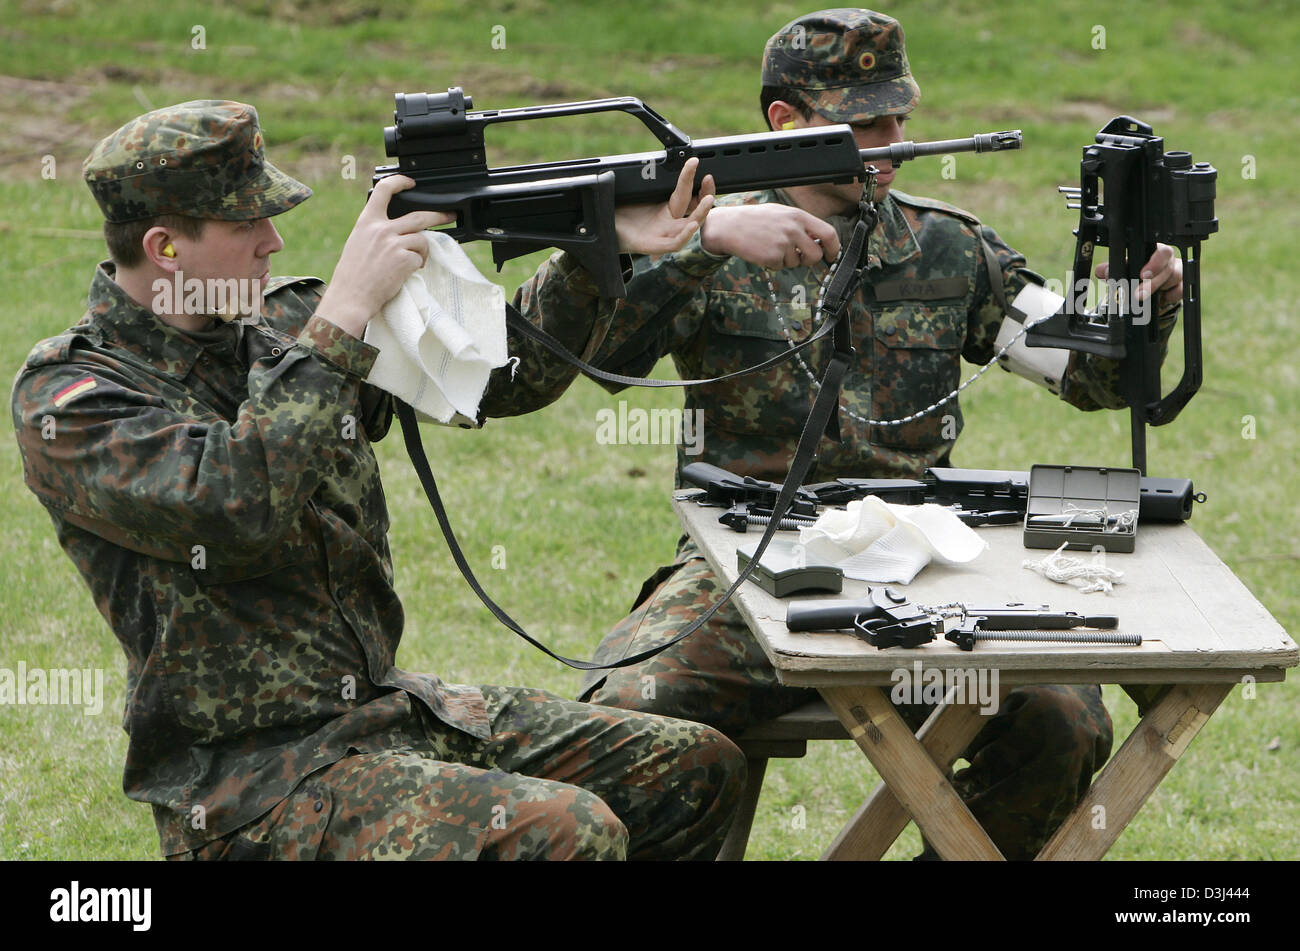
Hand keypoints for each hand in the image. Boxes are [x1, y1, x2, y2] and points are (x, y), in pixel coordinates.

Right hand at [316, 175, 453, 337]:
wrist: (351, 296)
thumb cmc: (352, 275)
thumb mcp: (358, 242)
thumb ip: (375, 231)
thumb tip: (395, 228)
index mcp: (367, 222)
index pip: (383, 191)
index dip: (399, 182)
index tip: (410, 182)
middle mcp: (381, 229)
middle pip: (418, 215)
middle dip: (438, 215)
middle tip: (449, 216)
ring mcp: (394, 243)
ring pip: (422, 239)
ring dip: (423, 251)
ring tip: (415, 261)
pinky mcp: (404, 259)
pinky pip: (419, 258)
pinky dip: (417, 265)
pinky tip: (407, 273)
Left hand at [614, 158, 715, 254]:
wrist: (605, 228)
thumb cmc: (620, 212)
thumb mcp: (635, 192)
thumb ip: (645, 178)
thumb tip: (649, 158)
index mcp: (666, 208)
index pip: (685, 193)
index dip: (692, 178)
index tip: (694, 162)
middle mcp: (669, 222)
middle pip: (695, 209)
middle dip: (706, 193)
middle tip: (709, 177)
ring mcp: (664, 234)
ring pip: (690, 226)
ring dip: (701, 213)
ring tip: (708, 199)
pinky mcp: (655, 246)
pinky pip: (675, 243)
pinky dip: (685, 235)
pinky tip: (691, 225)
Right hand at [699, 202, 839, 268]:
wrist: (730, 226)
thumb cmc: (755, 219)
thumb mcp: (781, 213)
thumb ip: (801, 224)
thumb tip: (819, 239)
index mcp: (798, 216)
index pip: (828, 233)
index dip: (833, 247)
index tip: (831, 255)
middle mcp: (793, 229)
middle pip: (815, 254)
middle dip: (809, 260)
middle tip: (799, 258)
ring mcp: (783, 243)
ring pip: (796, 263)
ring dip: (787, 261)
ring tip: (772, 247)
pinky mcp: (772, 256)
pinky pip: (780, 267)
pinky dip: (773, 263)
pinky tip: (763, 251)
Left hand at [1095, 242, 1182, 313]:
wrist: (1149, 283)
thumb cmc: (1136, 270)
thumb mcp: (1123, 269)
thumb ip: (1111, 269)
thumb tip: (1101, 271)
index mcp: (1155, 251)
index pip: (1161, 251)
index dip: (1155, 262)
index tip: (1142, 275)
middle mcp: (1168, 260)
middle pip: (1168, 267)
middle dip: (1153, 282)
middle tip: (1139, 294)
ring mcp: (1177, 272)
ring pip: (1174, 278)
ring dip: (1158, 289)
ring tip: (1141, 297)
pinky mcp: (1181, 285)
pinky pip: (1179, 291)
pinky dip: (1170, 296)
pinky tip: (1160, 298)